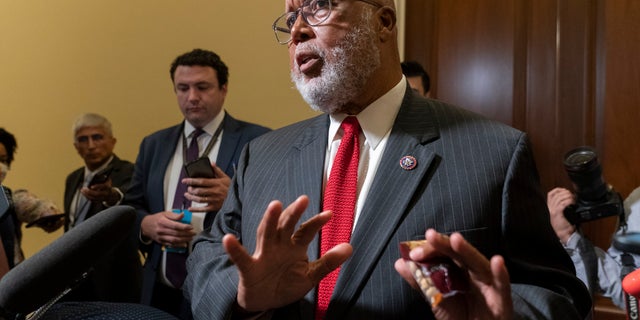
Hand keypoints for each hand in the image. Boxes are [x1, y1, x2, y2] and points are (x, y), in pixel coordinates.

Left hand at [81, 179, 119, 203]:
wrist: (111, 194)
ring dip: (87, 194)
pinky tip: (84, 193)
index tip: (91, 187)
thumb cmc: (107, 184)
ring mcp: (103, 198)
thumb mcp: (106, 179)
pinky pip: (92, 200)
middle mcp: (106, 193)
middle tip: (83, 189)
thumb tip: (95, 174)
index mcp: (108, 187)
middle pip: (98, 194)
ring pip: (94, 198)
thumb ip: (102, 177)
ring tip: (82, 190)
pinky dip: (87, 197)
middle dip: (90, 192)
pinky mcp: (99, 201)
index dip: (98, 186)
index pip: (104, 186)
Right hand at [140, 211, 195, 246]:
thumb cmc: (156, 219)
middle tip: (193, 233)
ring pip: (174, 240)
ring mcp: (161, 237)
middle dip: (186, 234)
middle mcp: (161, 230)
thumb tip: (183, 215)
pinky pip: (170, 245)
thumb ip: (174, 215)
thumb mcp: (164, 213)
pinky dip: (178, 245)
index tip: (191, 227)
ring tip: (191, 238)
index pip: (175, 225)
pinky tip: (184, 244)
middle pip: (176, 233)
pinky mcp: (161, 242)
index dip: (184, 227)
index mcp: (162, 221)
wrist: (145, 226)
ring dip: (184, 240)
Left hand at [183, 164, 230, 211]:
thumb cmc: (231, 188)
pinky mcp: (214, 207)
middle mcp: (214, 192)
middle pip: (198, 191)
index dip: (191, 181)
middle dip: (191, 189)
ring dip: (191, 197)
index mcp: (216, 183)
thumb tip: (211, 164)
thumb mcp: (226, 177)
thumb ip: (217, 170)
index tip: (185, 180)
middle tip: (188, 188)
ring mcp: (214, 200)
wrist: (238, 199)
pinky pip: (203, 209)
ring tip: (187, 195)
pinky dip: (195, 209)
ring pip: (199, 199)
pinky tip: (190, 208)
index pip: (201, 181)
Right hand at [223, 195, 352, 311]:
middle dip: (294, 213)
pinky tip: (229, 239)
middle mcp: (278, 245)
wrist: (265, 303)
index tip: (330, 214)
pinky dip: (234, 249)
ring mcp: (263, 255)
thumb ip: (328, 262)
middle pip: (286, 226)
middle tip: (303, 199)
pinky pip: (241, 258)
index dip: (317, 222)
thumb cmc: (287, 284)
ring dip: (269, 220)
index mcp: (294, 246)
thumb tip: (350, 247)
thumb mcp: (311, 275)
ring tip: (275, 205)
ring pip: (266, 234)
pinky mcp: (249, 268)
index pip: (306, 230)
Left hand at [394, 229, 512, 319]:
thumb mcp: (437, 298)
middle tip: (430, 235)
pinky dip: (500, 273)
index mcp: (457, 269)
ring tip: (456, 240)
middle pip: (458, 254)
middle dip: (444, 244)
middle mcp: (472, 272)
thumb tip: (400, 263)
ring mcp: (487, 283)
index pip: (443, 253)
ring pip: (478, 263)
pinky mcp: (501, 298)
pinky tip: (497, 261)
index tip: (413, 254)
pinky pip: (502, 284)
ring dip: (467, 251)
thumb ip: (421, 281)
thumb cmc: (461, 314)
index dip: (429, 250)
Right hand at [546, 187, 575, 242]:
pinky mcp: (557, 214)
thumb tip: (571, 197)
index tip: (565, 190)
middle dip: (565, 192)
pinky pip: (562, 204)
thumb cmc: (565, 225)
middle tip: (572, 194)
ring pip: (559, 198)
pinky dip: (568, 201)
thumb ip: (563, 206)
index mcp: (551, 208)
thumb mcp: (562, 214)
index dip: (558, 190)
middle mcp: (550, 208)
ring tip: (573, 198)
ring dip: (567, 196)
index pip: (550, 194)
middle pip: (555, 195)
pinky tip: (572, 202)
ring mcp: (553, 211)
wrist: (565, 235)